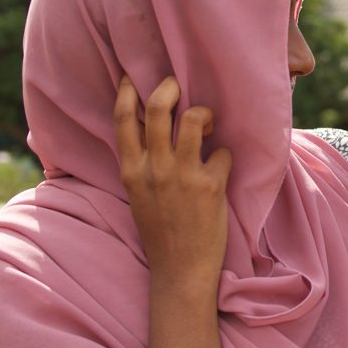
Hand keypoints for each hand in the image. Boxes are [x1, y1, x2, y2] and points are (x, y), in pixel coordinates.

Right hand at [114, 75, 231, 285]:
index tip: (134, 77)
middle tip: (178, 85)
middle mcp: (154, 169)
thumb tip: (155, 130)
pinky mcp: (210, 185)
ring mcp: (182, 175)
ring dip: (203, 113)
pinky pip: (222, 151)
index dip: (128, 91)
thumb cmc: (161, 231)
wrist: (180, 270)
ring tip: (206, 125)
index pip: (123, 119)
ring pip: (193, 118)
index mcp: (131, 171)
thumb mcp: (138, 195)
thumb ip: (142, 164)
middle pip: (158, 108)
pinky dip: (224, 155)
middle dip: (170, 86)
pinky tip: (221, 168)